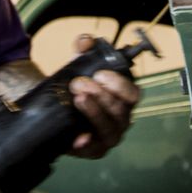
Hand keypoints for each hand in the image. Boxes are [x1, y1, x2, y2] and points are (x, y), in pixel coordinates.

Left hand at [65, 35, 140, 158]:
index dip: (119, 84)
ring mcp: (109, 136)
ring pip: (109, 128)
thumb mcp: (79, 64)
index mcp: (124, 98)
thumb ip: (84, 49)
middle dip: (100, 96)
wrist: (57, 109)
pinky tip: (78, 137)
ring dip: (94, 112)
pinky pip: (93, 149)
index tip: (99, 74)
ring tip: (77, 99)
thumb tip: (85, 41)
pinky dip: (86, 143)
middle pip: (120, 110)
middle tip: (78, 84)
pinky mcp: (94, 150)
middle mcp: (121, 118)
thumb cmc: (78, 85)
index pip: (133, 93)